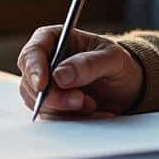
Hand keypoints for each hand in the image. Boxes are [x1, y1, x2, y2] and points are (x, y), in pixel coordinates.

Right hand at [16, 25, 142, 117]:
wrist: (126, 87)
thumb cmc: (118, 65)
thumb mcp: (111, 58)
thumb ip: (87, 64)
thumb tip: (59, 76)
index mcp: (54, 39)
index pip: (33, 52)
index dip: (34, 69)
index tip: (43, 85)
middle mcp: (45, 61)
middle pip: (31, 82)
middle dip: (55, 96)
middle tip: (80, 100)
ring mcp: (47, 85)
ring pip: (39, 103)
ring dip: (65, 109)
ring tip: (92, 104)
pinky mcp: (52, 105)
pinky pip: (51, 117)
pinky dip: (70, 118)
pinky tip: (91, 112)